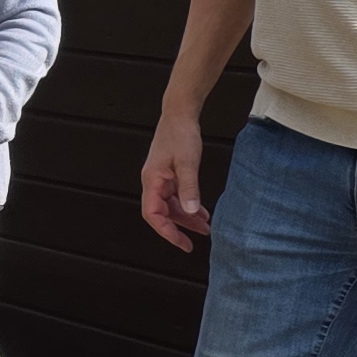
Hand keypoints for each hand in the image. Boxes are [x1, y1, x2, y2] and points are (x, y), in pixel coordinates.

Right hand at [140, 119, 210, 250]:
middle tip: (193, 243)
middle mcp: (153, 182)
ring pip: (170, 206)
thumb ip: (189, 188)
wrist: (180, 114)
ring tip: (204, 228)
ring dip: (185, 218)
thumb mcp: (187, 162)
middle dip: (178, 228)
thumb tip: (192, 212)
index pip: (153, 215)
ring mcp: (160, 179)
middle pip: (162, 214)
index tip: (181, 242)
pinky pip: (176, 197)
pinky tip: (201, 212)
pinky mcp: (168, 175)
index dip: (166, 231)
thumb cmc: (180, 133)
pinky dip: (187, 206)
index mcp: (152, 180)